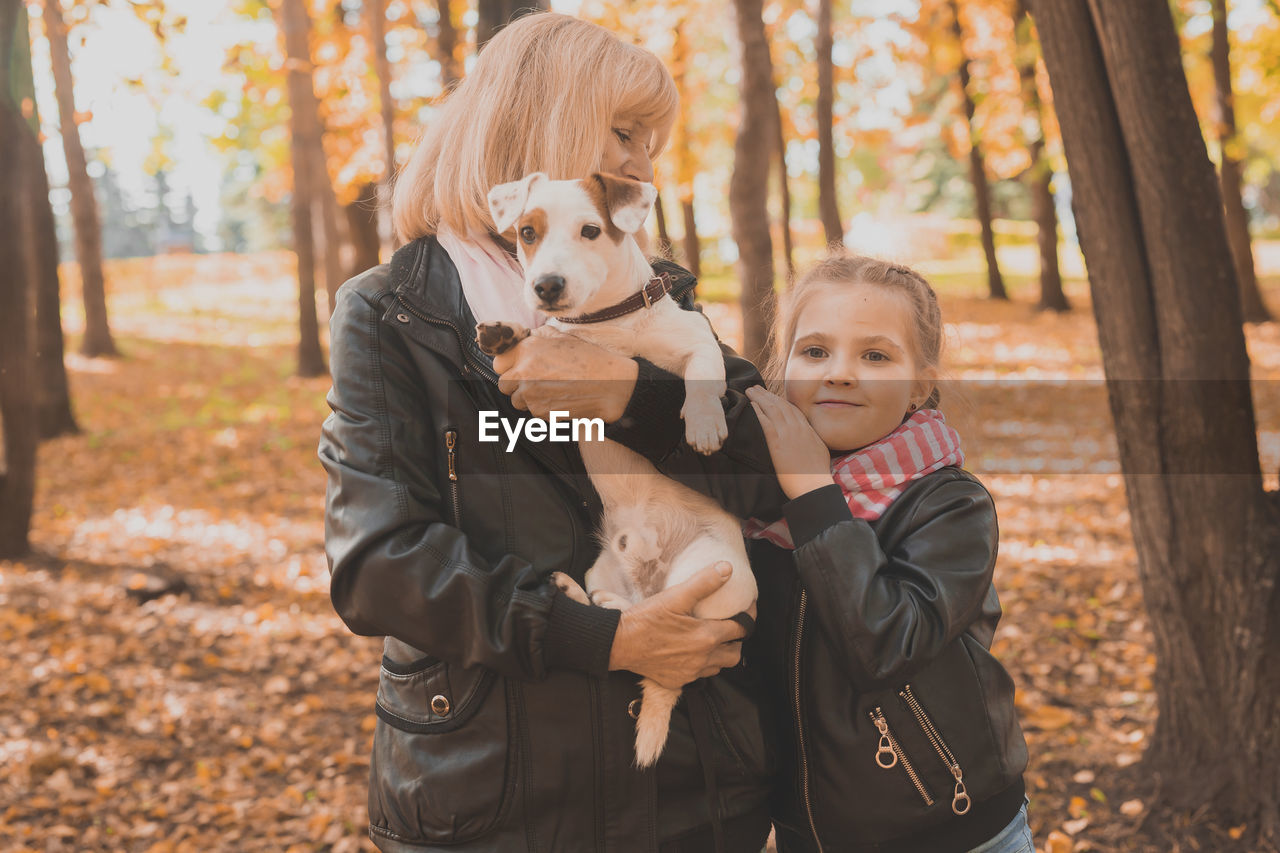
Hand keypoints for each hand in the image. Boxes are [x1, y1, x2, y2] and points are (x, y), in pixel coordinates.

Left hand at [493, 327, 638, 422]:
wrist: (610, 385)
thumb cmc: (589, 359)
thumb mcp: (562, 337)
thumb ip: (537, 338)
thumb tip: (524, 339)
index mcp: (527, 350)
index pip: (498, 363)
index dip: (508, 365)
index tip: (517, 368)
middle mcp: (523, 372)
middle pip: (503, 384)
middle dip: (516, 384)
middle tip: (534, 381)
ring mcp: (530, 394)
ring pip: (516, 401)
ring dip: (528, 398)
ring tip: (550, 391)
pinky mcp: (539, 412)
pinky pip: (533, 412)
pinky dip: (543, 409)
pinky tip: (559, 399)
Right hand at [609, 562, 748, 688]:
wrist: (618, 644)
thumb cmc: (645, 620)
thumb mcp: (675, 597)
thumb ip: (704, 583)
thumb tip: (727, 569)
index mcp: (706, 637)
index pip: (741, 629)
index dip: (748, 617)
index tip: (748, 609)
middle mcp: (702, 659)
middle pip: (735, 654)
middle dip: (737, 641)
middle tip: (731, 627)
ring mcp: (690, 673)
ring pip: (718, 667)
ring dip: (721, 654)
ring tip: (713, 639)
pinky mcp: (677, 681)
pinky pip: (699, 676)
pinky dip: (702, 665)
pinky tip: (693, 653)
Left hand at [745, 385, 833, 499]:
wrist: (813, 485)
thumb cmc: (817, 473)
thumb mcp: (820, 449)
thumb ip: (811, 438)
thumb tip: (808, 434)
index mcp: (808, 429)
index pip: (792, 409)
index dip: (780, 400)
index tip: (771, 394)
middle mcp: (798, 428)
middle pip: (780, 405)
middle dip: (767, 394)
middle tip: (756, 387)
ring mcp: (787, 434)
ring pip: (772, 409)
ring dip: (760, 398)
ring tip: (750, 390)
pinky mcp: (777, 443)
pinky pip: (766, 423)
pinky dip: (758, 412)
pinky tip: (751, 405)